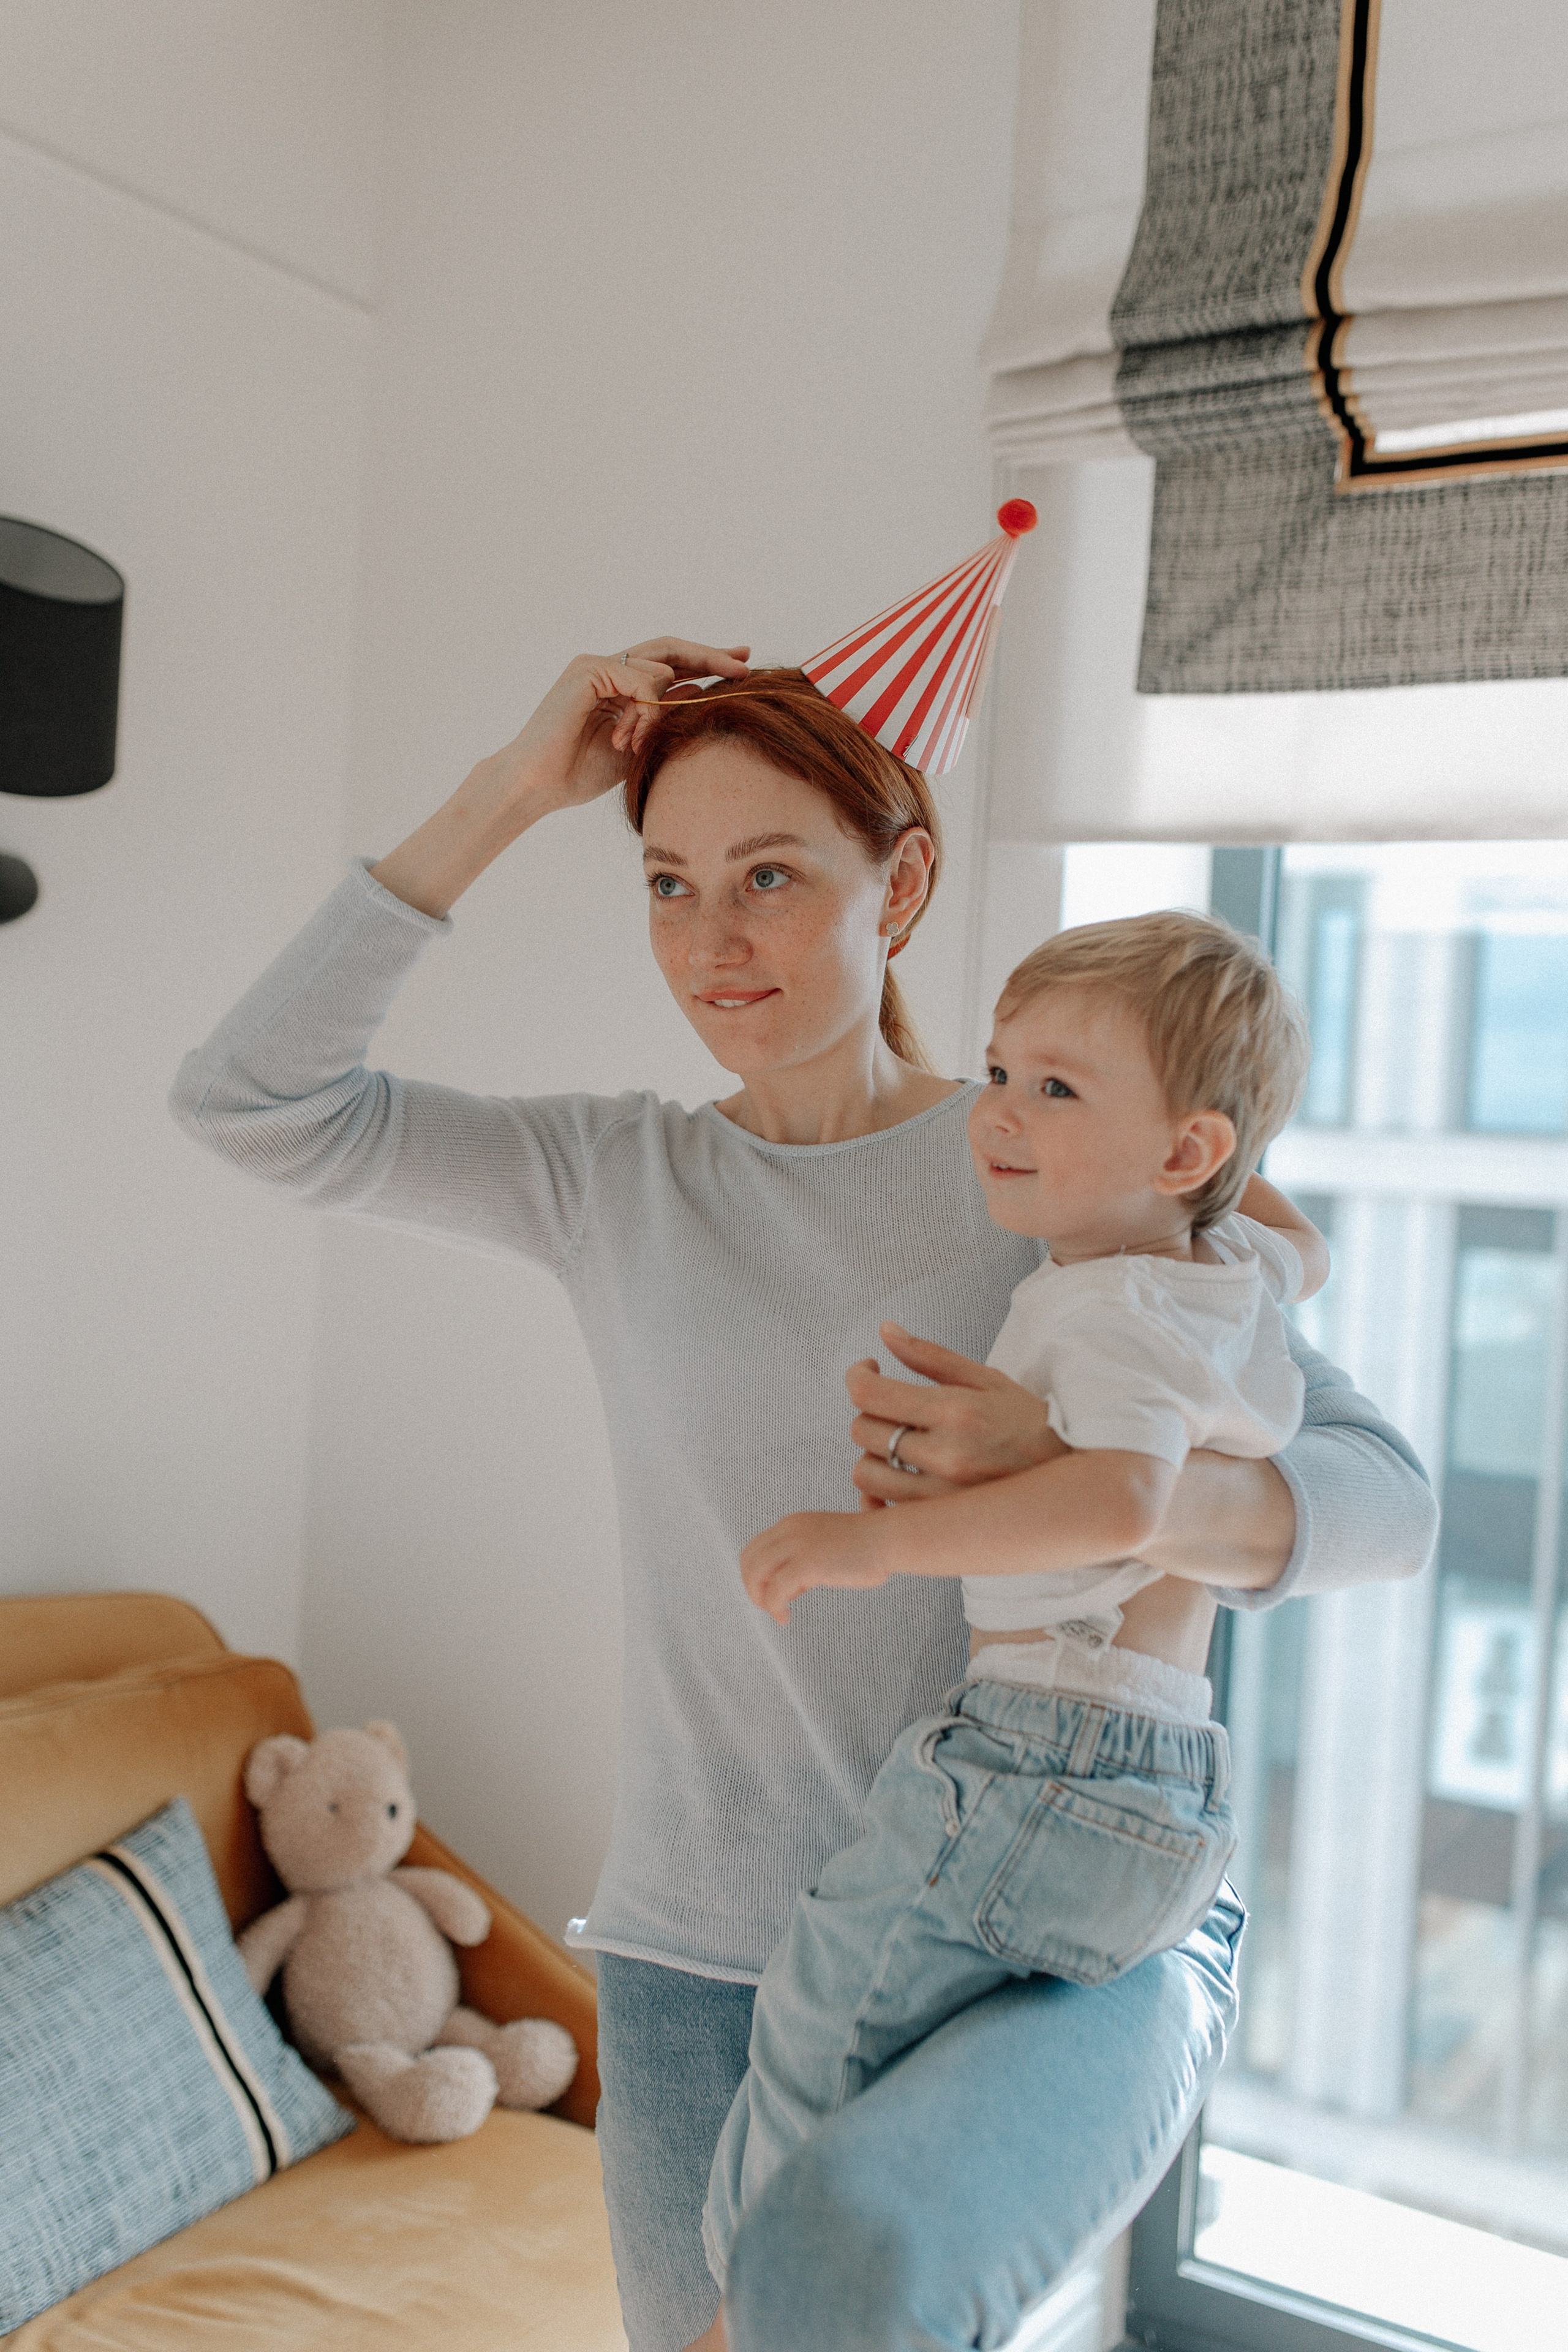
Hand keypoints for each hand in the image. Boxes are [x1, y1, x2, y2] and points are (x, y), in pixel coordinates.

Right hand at [482, 638, 751, 816]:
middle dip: (710, 655)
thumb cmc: (579, 774)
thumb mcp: (638, 745)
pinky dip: (646, 705)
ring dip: (662, 708)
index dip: (707, 661)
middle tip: (745, 663)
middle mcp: (609, 668)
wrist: (537, 785)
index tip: (743, 663)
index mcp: (620, 685)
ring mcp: (597, 666)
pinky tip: (631, 734)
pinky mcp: (587, 670)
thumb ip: (663, 718)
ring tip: (637, 742)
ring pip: (658, 667)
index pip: (671, 663)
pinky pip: (639, 678)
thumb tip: (699, 692)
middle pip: (670, 649)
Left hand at [741, 1511, 895, 1625]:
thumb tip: (794, 1584)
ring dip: (760, 1598)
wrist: (889, 1539)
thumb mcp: (825, 1544)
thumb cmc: (868, 1547)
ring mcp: (798, 1545)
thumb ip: (806, 1557)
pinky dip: (774, 1608)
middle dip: (752, 1587)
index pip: (756, 1548)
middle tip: (768, 1606)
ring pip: (755, 1573)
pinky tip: (785, 1618)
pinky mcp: (807, 1564)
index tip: (772, 1593)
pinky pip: (775, 1590)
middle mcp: (790, 1530)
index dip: (756, 1575)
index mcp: (793, 1524)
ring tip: (777, 1613)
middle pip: (749, 1560)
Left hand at [847, 1323, 1065, 1507]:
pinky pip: (883, 1508)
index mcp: (955, 1411)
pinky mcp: (940, 1522)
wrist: (1072, 1480)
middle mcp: (945, 1455)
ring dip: (873, 1451)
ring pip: (865, 1471)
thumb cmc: (1029, 1423)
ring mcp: (941, 1495)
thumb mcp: (986, 1379)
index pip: (870, 1393)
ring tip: (898, 1441)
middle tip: (892, 1405)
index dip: (857, 1376)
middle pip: (863, 1429)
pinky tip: (896, 1477)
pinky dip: (877, 1493)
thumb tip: (886, 1331)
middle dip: (869, 1410)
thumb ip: (930, 1356)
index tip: (869, 1369)